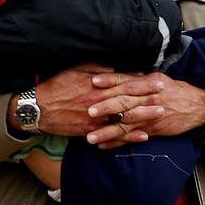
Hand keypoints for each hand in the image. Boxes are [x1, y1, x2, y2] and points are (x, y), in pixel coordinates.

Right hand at [16, 64, 165, 135]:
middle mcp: (98, 100)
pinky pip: (113, 134)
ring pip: (123, 117)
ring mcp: (95, 117)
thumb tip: (114, 67)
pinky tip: (143, 136)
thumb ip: (95, 68)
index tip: (157, 78)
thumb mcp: (74, 69)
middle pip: (127, 98)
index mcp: (96, 84)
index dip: (142, 80)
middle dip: (148, 96)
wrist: (37, 108)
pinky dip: (129, 136)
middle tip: (166, 94)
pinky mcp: (90, 131)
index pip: (124, 81)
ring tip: (161, 113)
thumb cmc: (56, 85)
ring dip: (143, 115)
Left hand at [86, 72, 204, 148]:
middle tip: (88, 110)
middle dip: (105, 107)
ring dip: (107, 131)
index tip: (93, 81)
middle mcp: (148, 99)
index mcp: (148, 83)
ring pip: (125, 124)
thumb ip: (138, 78)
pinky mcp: (152, 129)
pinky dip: (117, 143)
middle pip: (124, 102)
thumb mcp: (158, 79)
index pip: (126, 81)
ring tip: (90, 137)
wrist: (196, 107)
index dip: (110, 81)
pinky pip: (132, 137)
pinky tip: (103, 146)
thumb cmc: (174, 90)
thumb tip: (116, 74)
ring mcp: (150, 115)